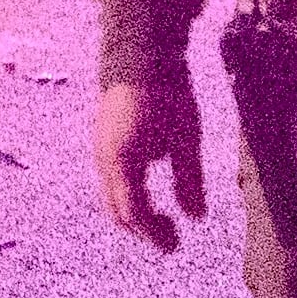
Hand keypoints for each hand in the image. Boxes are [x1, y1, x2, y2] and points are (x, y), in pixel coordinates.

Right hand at [94, 76, 206, 252]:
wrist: (140, 52)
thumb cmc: (166, 95)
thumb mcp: (186, 139)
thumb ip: (189, 181)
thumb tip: (196, 217)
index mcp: (123, 163)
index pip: (134, 213)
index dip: (154, 235)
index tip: (175, 246)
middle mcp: (105, 160)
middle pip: (117, 209)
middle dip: (142, 228)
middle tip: (171, 235)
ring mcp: (101, 148)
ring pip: (112, 195)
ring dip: (136, 211)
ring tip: (164, 213)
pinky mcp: (104, 138)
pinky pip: (112, 178)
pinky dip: (130, 193)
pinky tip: (151, 184)